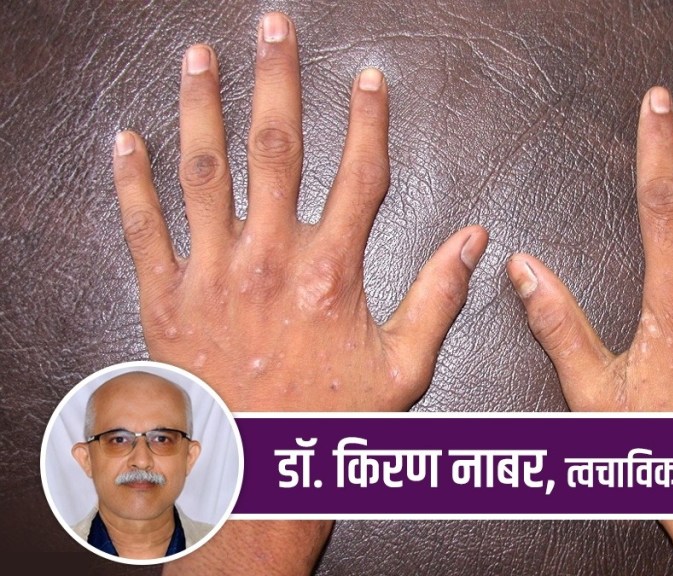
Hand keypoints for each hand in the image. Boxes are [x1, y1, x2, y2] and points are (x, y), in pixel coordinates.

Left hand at [112, 12, 485, 572]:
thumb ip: (440, 297)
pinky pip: (144, 228)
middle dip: (277, 81)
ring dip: (202, 107)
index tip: (369, 78)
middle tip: (273, 29)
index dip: (368, 120)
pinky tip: (127, 138)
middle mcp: (269, 261)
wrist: (255, 477)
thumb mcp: (404, 369)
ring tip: (199, 56)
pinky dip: (132, 181)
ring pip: (205, 172)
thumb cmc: (329, 425)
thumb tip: (474, 240)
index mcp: (331, 274)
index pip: (360, 175)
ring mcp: (212, 275)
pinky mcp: (166, 299)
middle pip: (276, 151)